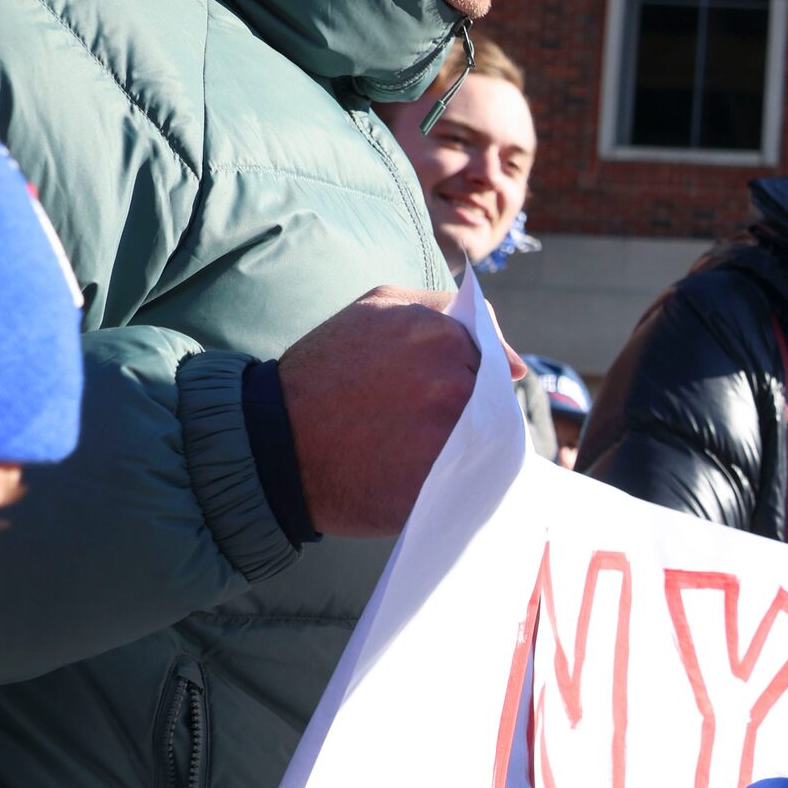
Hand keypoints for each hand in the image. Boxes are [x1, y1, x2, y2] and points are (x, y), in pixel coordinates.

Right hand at [280, 286, 483, 536]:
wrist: (273, 442)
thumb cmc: (325, 371)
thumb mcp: (377, 307)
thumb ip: (445, 311)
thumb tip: (514, 361)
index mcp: (441, 335)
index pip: (494, 361)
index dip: (466, 376)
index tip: (431, 389)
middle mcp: (453, 381)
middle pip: (495, 401)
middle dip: (468, 410)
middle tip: (416, 420)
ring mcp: (450, 434)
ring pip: (490, 440)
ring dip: (465, 444)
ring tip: (413, 445)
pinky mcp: (442, 480)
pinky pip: (473, 477)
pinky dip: (454, 476)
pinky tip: (415, 472)